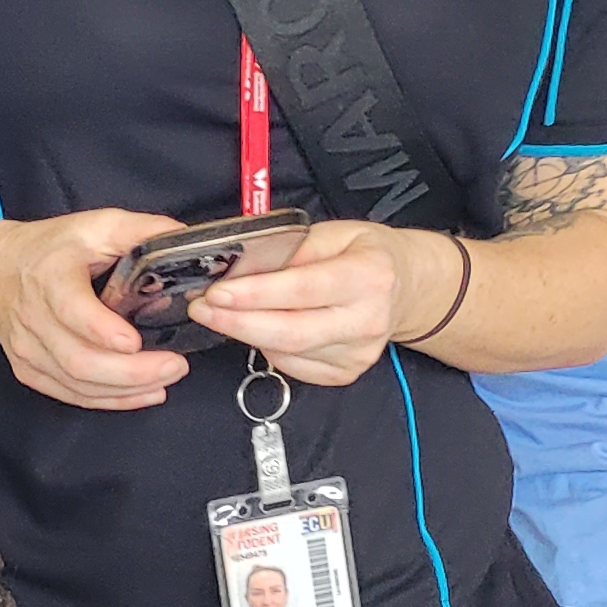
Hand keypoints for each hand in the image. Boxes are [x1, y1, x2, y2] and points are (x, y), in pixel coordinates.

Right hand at [0, 210, 188, 409]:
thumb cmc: (51, 248)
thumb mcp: (97, 225)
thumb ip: (143, 231)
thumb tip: (188, 241)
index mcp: (50, 276)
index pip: (71, 310)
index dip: (102, 330)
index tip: (134, 341)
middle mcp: (33, 318)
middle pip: (79, 360)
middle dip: (131, 371)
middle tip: (174, 366)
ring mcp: (28, 350)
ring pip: (77, 384)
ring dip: (126, 389)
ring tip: (165, 380)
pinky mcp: (29, 370)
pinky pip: (70, 395)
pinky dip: (109, 401)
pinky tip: (141, 393)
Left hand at [190, 221, 444, 386]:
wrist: (405, 286)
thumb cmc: (363, 254)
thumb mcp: (334, 233)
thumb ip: (290, 248)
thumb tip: (240, 267)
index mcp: (369, 276)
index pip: (302, 290)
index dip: (255, 295)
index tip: (215, 292)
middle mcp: (368, 320)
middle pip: (290, 332)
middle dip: (236, 322)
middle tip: (201, 308)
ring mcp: (359, 353)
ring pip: (286, 352)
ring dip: (246, 333)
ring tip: (222, 314)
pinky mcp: (346, 373)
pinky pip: (291, 366)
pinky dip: (266, 348)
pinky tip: (258, 329)